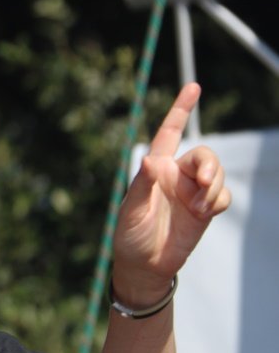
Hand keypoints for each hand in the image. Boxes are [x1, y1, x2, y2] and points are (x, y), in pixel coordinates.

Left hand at [112, 83, 230, 305]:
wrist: (144, 265)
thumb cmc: (129, 236)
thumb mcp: (131, 210)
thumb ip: (142, 185)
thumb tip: (150, 159)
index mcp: (155, 170)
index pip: (169, 133)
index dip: (180, 110)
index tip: (193, 86)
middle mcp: (175, 176)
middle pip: (204, 154)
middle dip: (209, 165)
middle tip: (203, 183)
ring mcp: (192, 191)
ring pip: (216, 173)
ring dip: (213, 186)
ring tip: (199, 207)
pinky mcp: (205, 209)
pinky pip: (223, 195)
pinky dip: (218, 200)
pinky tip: (204, 213)